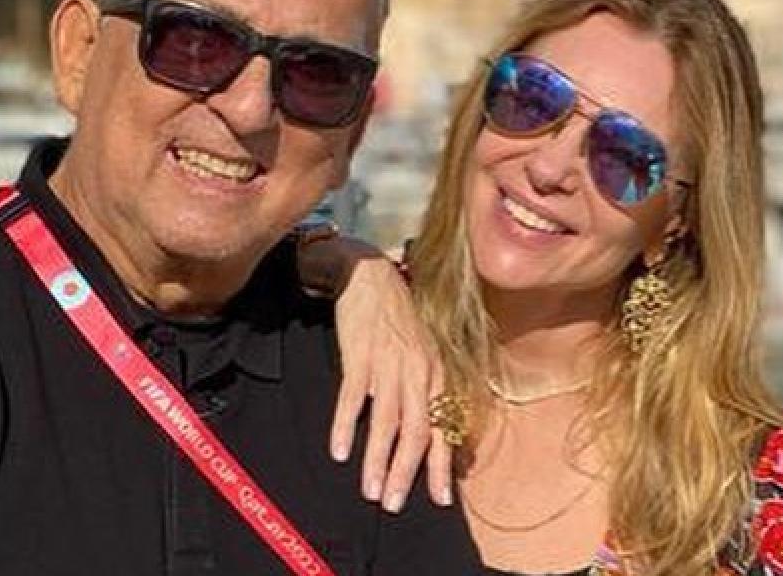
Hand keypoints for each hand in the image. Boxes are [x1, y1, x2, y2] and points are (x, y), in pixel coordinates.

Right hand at [299, 238, 452, 510]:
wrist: (370, 277)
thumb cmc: (398, 319)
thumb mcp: (424, 352)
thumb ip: (429, 389)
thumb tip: (437, 429)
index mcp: (437, 374)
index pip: (443, 428)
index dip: (442, 466)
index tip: (441, 499)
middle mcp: (419, 372)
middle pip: (417, 432)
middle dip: (407, 473)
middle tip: (395, 505)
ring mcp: (389, 364)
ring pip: (387, 422)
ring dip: (378, 460)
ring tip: (371, 491)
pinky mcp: (360, 355)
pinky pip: (353, 398)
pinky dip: (345, 426)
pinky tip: (339, 451)